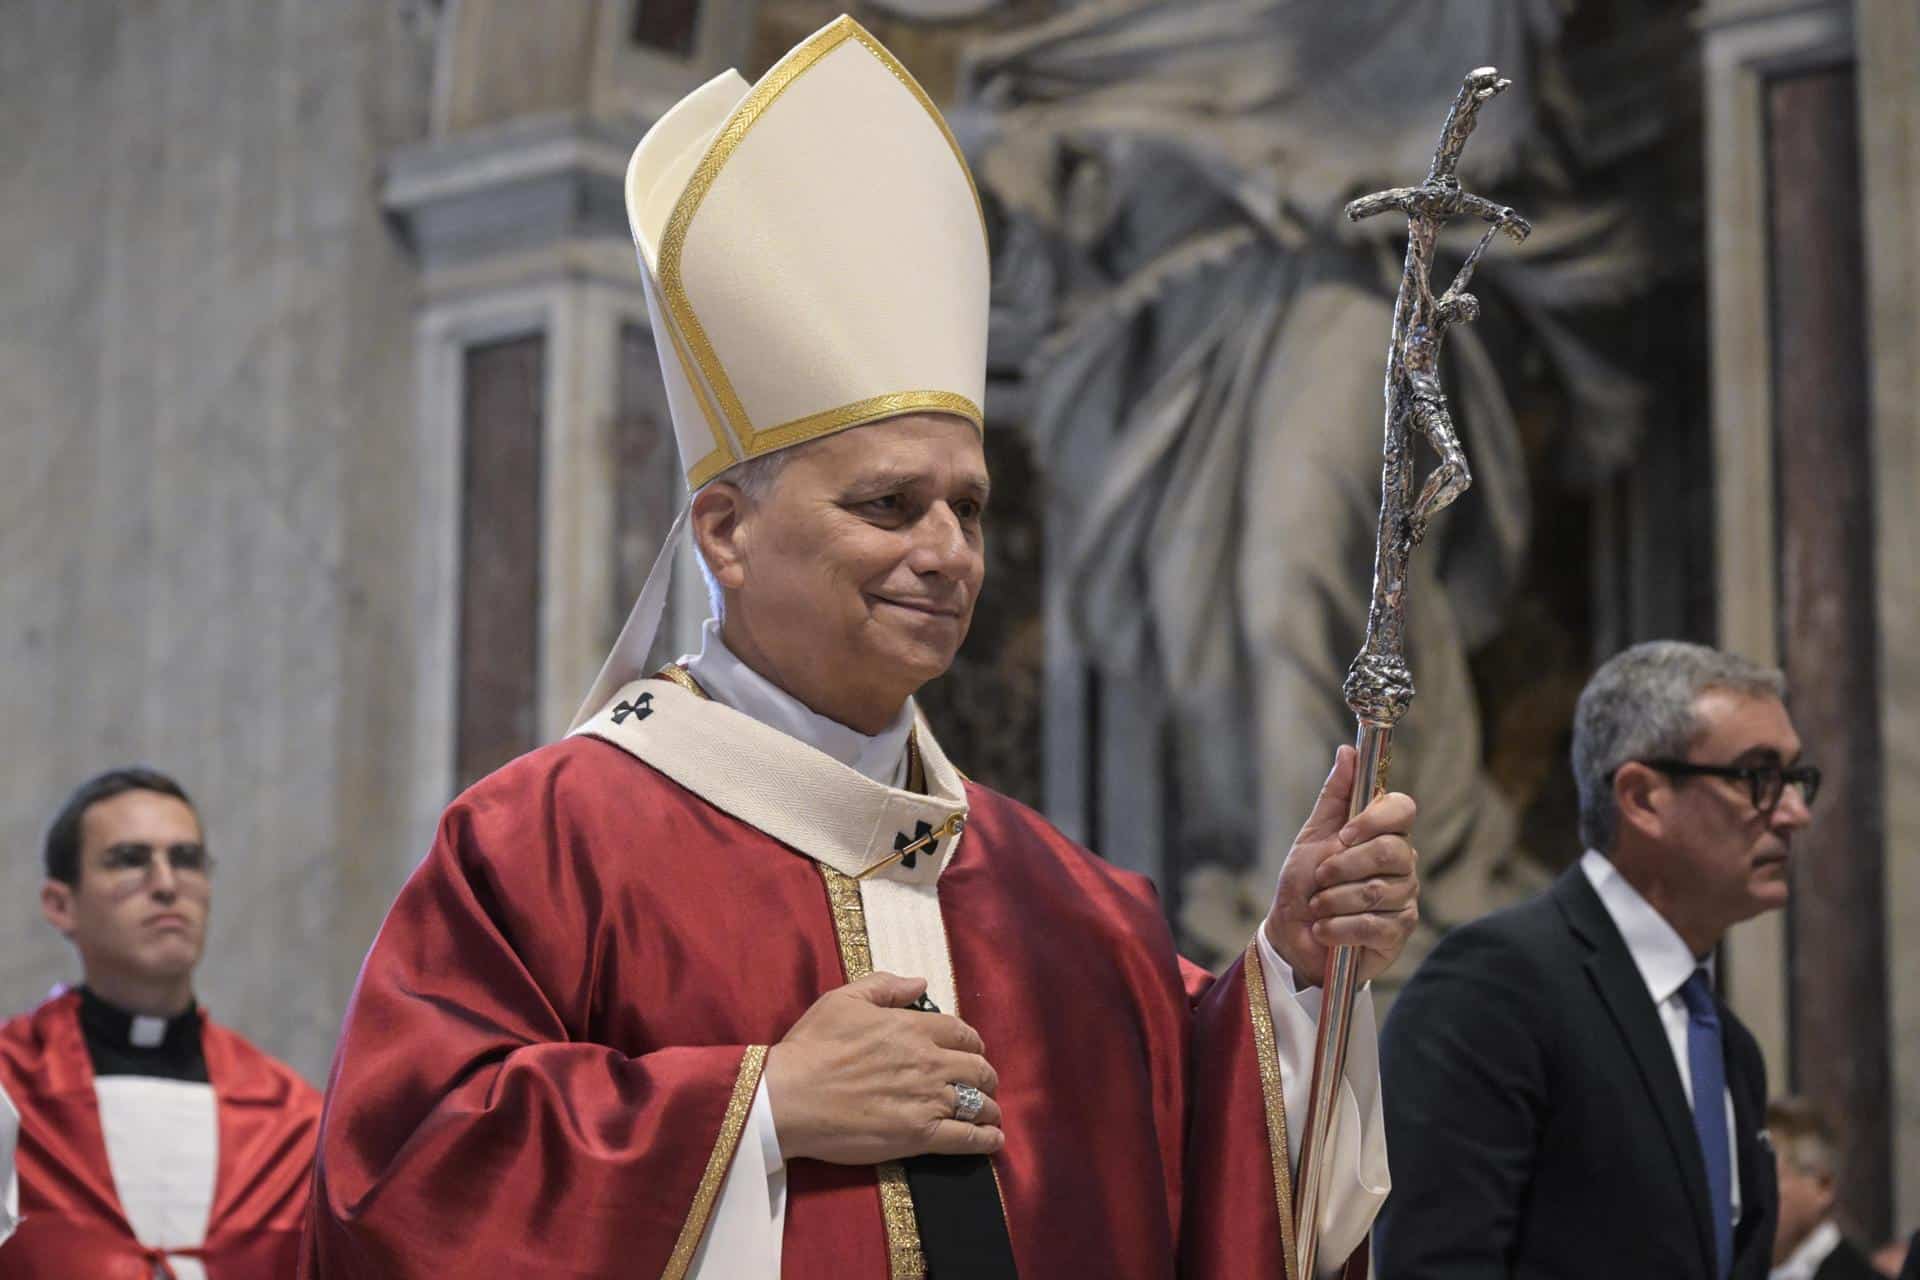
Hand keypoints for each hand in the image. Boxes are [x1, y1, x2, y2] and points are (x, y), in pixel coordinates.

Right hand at [764, 972, 1003, 1163]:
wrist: (789, 1097)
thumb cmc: (811, 1047)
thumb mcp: (843, 999)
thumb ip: (885, 986)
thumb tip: (921, 982)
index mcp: (912, 1028)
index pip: (961, 1032)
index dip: (971, 1042)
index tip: (970, 1050)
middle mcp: (928, 1062)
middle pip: (977, 1067)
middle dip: (985, 1075)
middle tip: (982, 1083)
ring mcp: (927, 1100)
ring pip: (979, 1102)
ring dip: (990, 1106)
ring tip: (990, 1112)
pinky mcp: (919, 1136)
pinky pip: (966, 1138)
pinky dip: (986, 1138)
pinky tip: (994, 1139)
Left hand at [1265, 745, 1418, 987]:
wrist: (1292, 937)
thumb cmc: (1304, 885)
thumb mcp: (1312, 836)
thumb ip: (1335, 797)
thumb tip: (1348, 750)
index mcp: (1383, 835)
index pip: (1403, 810)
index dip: (1376, 819)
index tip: (1344, 835)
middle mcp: (1402, 865)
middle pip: (1392, 852)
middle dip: (1344, 866)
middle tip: (1320, 878)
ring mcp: (1404, 899)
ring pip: (1378, 891)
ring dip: (1334, 900)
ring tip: (1317, 908)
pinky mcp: (1398, 933)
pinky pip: (1373, 924)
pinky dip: (1338, 928)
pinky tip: (1324, 930)